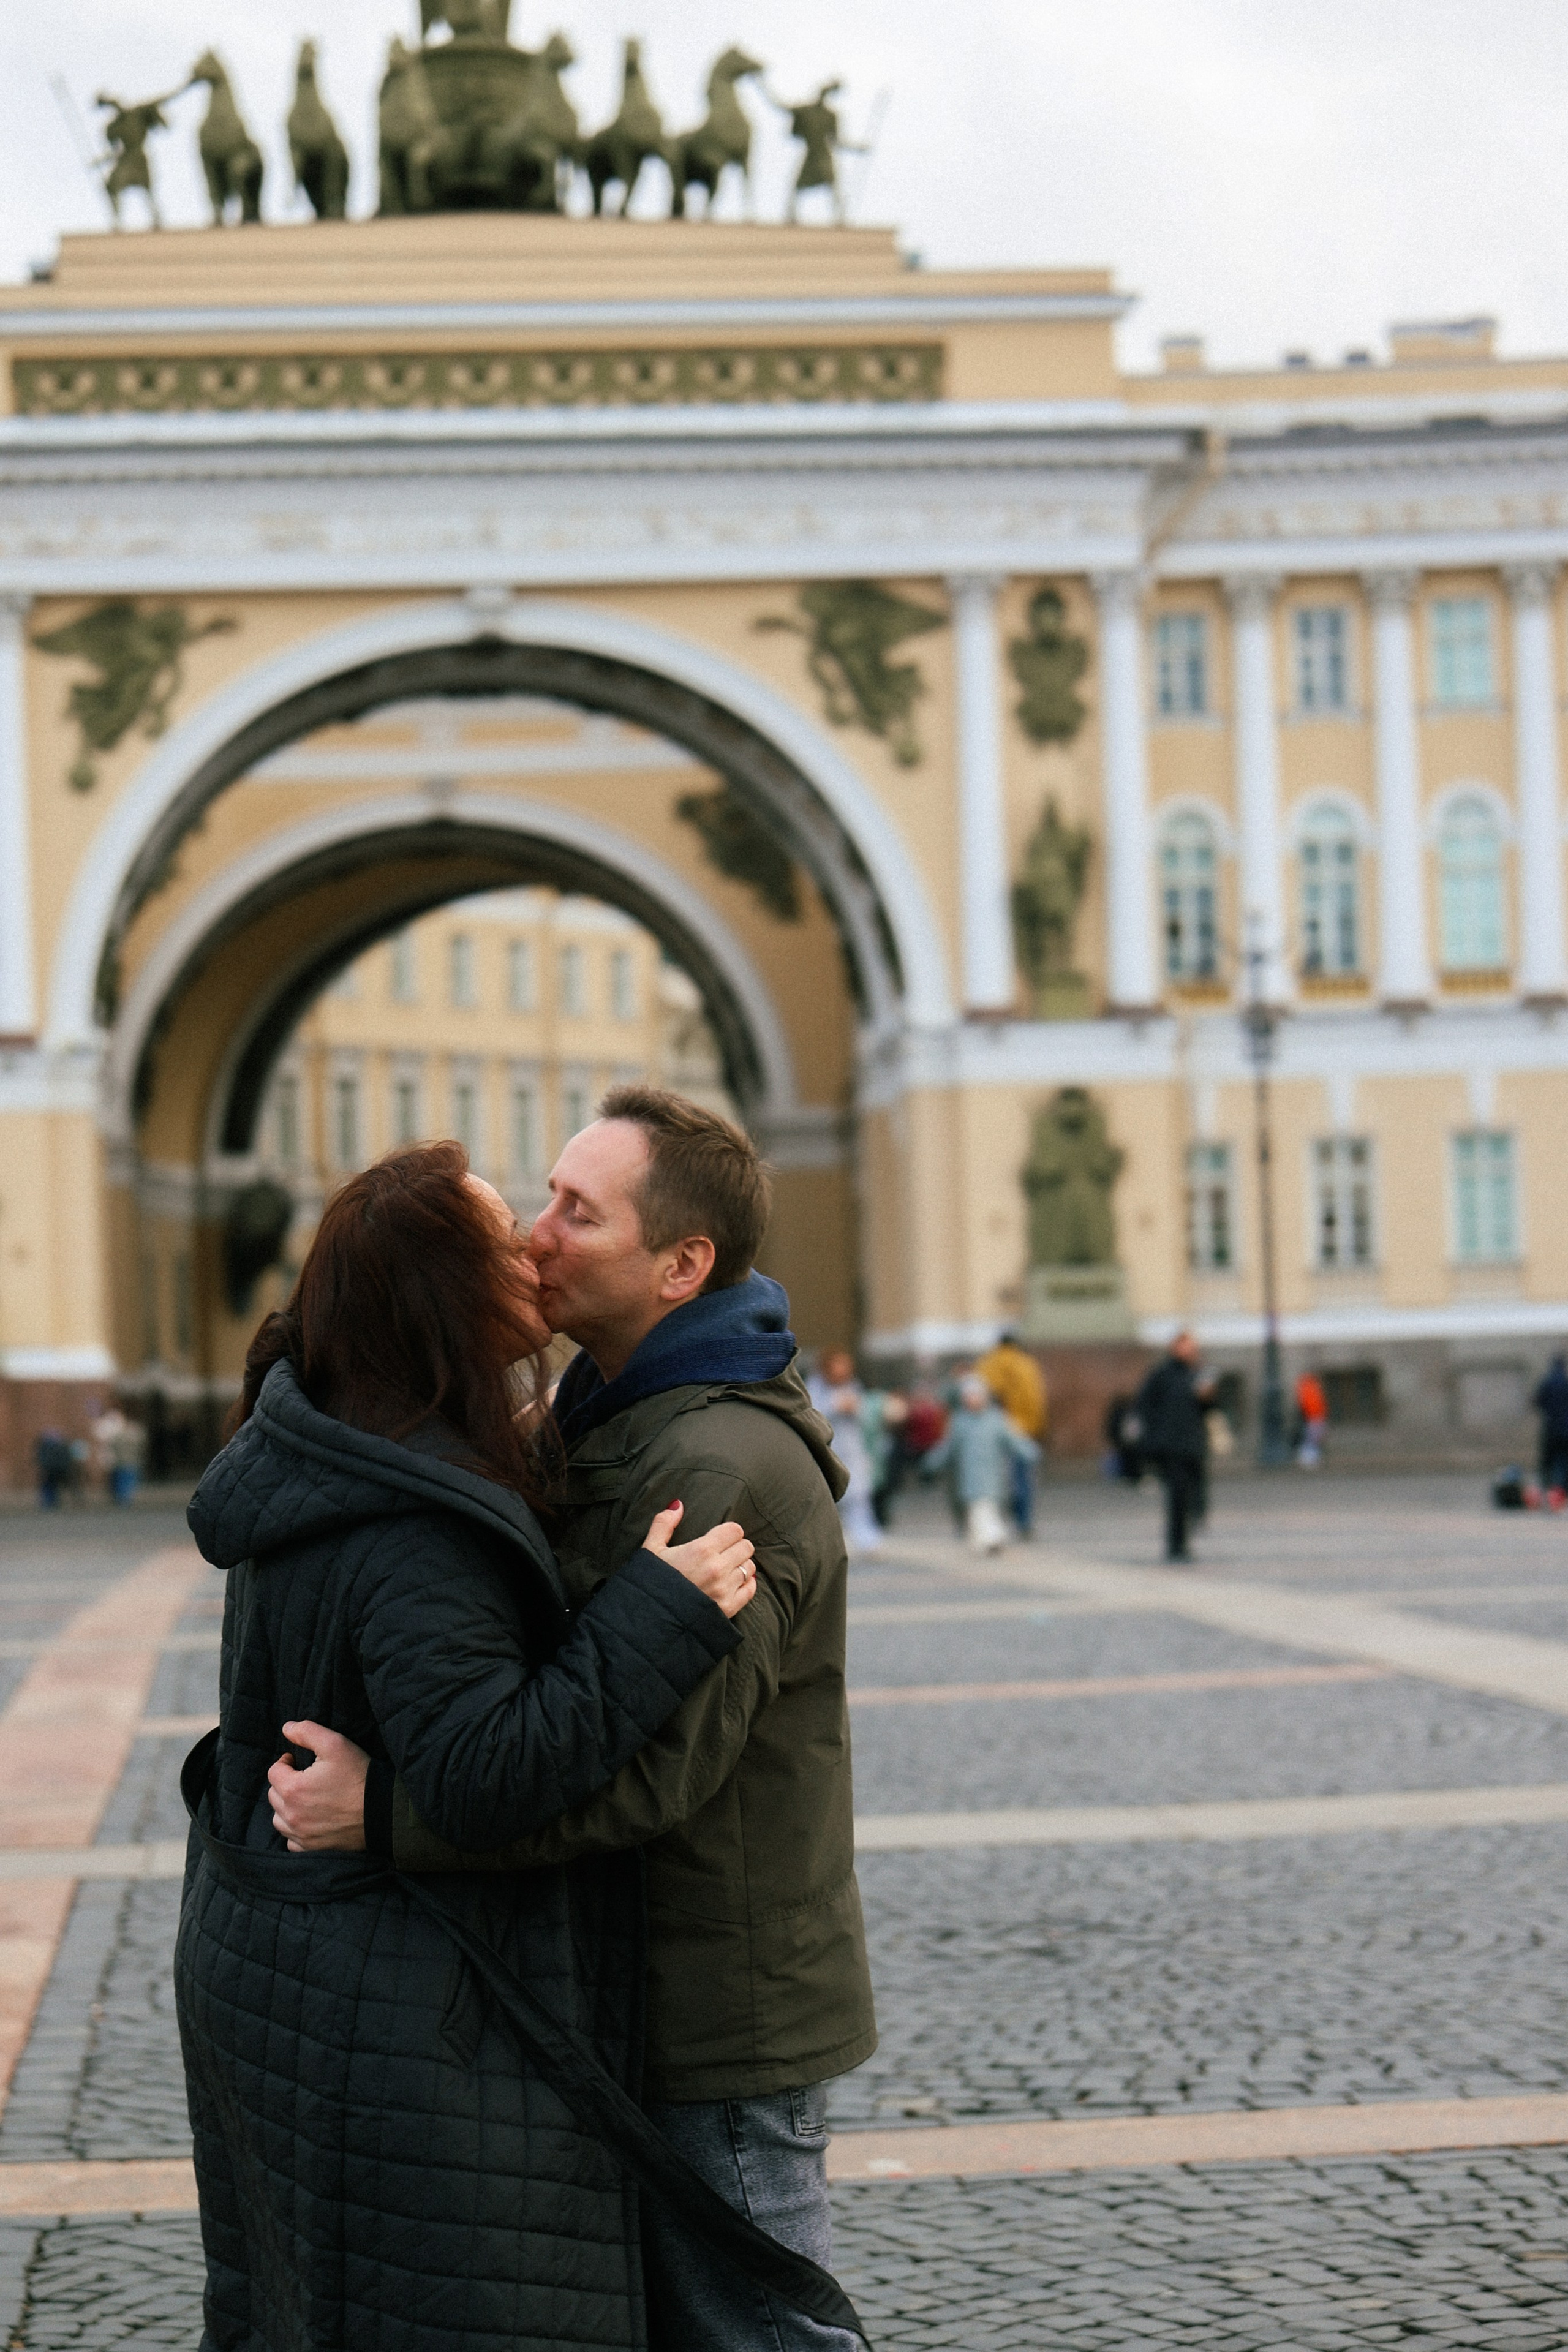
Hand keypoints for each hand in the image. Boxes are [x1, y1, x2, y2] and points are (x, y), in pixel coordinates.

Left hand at [267, 1721, 370, 1852]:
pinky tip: (309, 1820)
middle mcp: (291, 1814)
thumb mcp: (336, 1744)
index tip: (297, 1760)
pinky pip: (291, 1840)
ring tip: (304, 1798)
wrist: (381, 1811)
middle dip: (285, 1783)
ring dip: (286, 1807)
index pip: (274, 1771)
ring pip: (279, 1819)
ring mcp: (300, 1834)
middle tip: (304, 1777)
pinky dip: (295, 1830)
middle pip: (274, 1795)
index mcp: (293, 1788)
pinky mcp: (310, 1847)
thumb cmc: (357, 1776)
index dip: (285, 1762)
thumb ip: (307, 1732)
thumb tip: (286, 1728)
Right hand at [641, 1501, 756, 1620]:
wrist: (648, 1621)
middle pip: (746, 1547)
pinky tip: (734, 1584)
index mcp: (702, 1549)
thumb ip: (664, 1523)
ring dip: (740, 1566)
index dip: (728, 1532)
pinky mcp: (729, 1608)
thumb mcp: (650, 1550)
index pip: (735, 1530)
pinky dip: (746, 1585)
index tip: (720, 1538)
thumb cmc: (649, 1583)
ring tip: (725, 1571)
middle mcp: (718, 1568)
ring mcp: (725, 1589)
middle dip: (736, 1547)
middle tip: (723, 1554)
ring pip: (750, 1568)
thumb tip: (677, 1505)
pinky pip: (751, 1590)